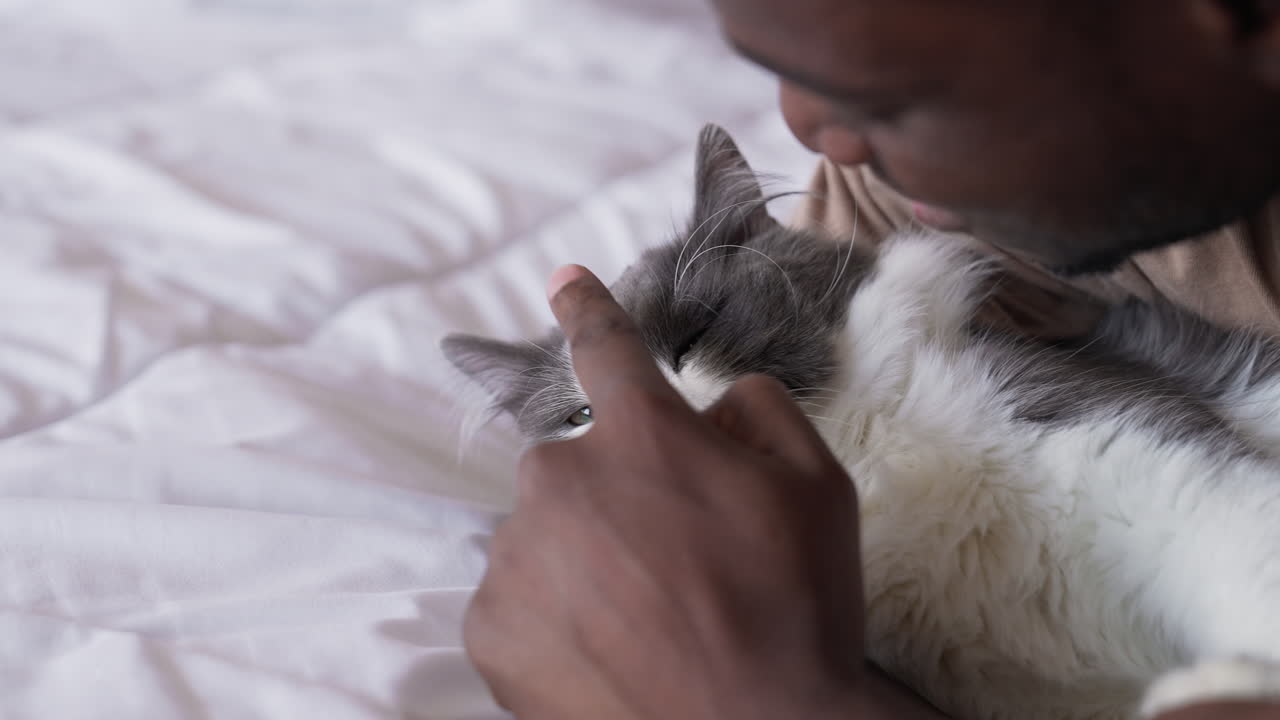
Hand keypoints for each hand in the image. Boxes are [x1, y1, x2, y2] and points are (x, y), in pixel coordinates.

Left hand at [463, 265, 943, 719]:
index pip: (606, 346)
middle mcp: (562, 478)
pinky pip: (518, 598)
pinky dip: (554, 616)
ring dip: (584, 559)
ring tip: (648, 618)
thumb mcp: (819, 486)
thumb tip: (712, 402)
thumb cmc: (796, 609)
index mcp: (641, 433)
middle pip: (579, 466)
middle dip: (618, 498)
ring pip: (546, 535)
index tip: (563, 280)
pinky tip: (608, 650)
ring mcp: (518, 555)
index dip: (587, 306)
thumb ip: (759, 410)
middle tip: (675, 562)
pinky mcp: (492, 627)